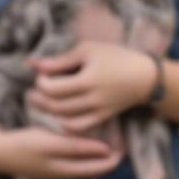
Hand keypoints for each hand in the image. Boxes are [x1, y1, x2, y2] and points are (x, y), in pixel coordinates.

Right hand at [0, 125, 122, 178]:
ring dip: (98, 156)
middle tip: (123, 142)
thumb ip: (78, 147)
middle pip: (95, 168)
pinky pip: (75, 162)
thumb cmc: (25, 145)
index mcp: (68, 169)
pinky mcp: (49, 164)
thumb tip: (105, 151)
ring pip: (85, 166)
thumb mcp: (52, 144)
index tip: (127, 146)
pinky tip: (86, 143)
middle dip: (110, 158)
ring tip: (109, 141)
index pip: (100, 168)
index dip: (115, 159)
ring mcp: (57, 170)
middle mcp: (65, 173)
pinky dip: (86, 155)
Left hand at [26, 41, 156, 133]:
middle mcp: (92, 99)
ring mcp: (98, 111)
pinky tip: (61, 113)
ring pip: (64, 119)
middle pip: (55, 106)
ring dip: (51, 111)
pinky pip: (79, 128)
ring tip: (44, 100)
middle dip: (41, 98)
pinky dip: (66, 123)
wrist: (144, 76)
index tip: (43, 74)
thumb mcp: (87, 50)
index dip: (41, 82)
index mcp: (87, 80)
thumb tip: (33, 65)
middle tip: (35, 90)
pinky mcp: (103, 118)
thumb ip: (60, 60)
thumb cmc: (114, 56)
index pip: (52, 89)